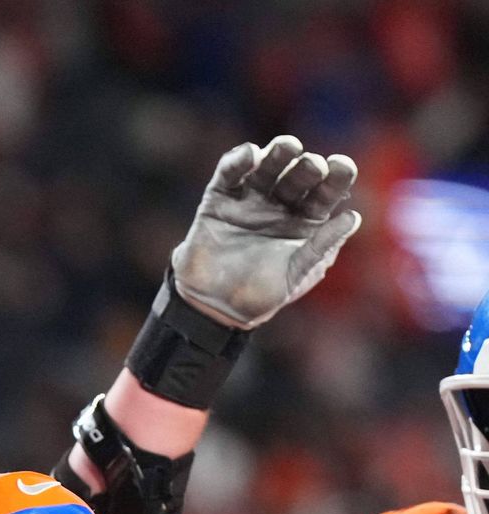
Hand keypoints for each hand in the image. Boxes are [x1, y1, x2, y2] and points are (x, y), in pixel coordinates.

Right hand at [171, 135, 359, 328]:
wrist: (216, 309)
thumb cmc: (262, 296)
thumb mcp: (297, 274)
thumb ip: (322, 247)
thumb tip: (354, 217)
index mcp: (305, 220)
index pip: (326, 191)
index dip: (338, 176)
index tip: (343, 167)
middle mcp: (280, 204)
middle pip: (298, 175)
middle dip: (307, 167)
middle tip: (313, 166)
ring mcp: (250, 200)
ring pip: (267, 167)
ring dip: (278, 153)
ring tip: (288, 147)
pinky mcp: (220, 200)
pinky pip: (229, 173)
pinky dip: (238, 160)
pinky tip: (250, 155)